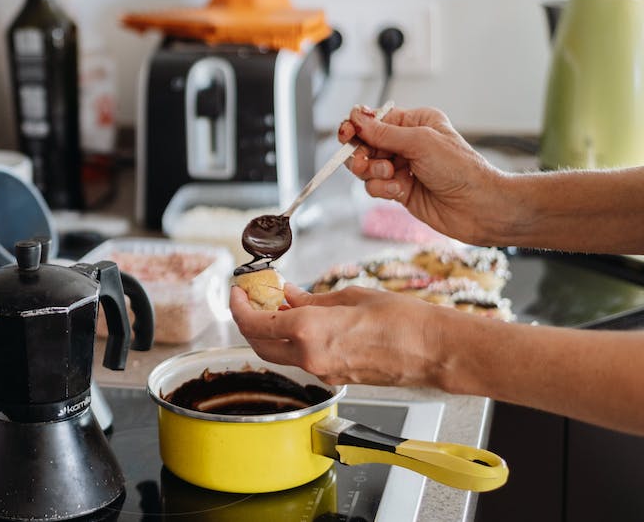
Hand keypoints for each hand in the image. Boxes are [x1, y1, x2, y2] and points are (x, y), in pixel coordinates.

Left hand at [230, 283, 454, 387]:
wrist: (433, 350)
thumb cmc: (401, 320)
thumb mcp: (349, 297)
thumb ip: (311, 300)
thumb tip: (288, 294)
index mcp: (308, 331)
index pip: (253, 323)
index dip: (238, 306)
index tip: (237, 292)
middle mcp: (308, 356)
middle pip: (258, 343)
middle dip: (248, 321)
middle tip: (251, 298)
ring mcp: (321, 371)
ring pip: (278, 354)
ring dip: (270, 332)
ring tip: (278, 306)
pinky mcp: (334, 378)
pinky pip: (301, 360)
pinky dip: (292, 342)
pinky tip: (302, 323)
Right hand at [338, 105, 508, 244]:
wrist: (478, 207)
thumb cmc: (460, 169)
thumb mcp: (420, 142)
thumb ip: (384, 133)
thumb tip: (357, 118)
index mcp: (415, 123)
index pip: (375, 120)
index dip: (357, 126)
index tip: (347, 134)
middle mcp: (407, 143)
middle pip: (364, 144)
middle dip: (361, 154)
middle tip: (362, 163)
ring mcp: (402, 168)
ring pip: (366, 167)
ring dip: (373, 173)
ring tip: (391, 176)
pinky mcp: (399, 190)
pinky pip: (375, 186)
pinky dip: (382, 189)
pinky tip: (399, 191)